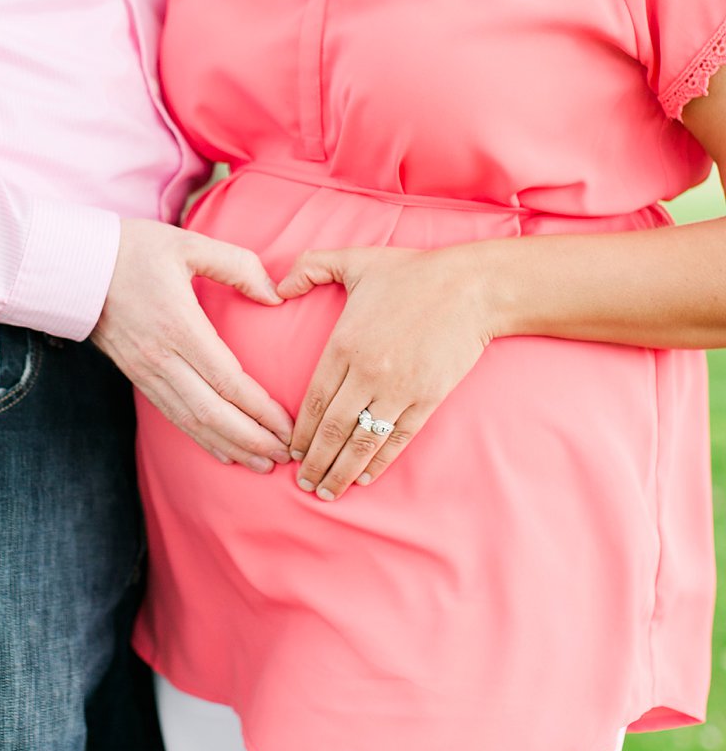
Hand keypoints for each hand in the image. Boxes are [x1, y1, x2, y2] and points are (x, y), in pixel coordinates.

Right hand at [90, 220, 292, 470]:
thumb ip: (237, 265)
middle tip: (286, 455)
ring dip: (229, 445)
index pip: (227, 380)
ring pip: (191, 420)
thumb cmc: (132, 249)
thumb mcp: (188, 244)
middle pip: (212, 411)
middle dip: (252, 439)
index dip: (261, 409)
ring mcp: (144, 369)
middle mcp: (160, 356)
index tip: (289, 426)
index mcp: (178, 325)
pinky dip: (200, 437)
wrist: (72, 263)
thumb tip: (274, 296)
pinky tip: (223, 450)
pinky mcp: (135, 374)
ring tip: (263, 464)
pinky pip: (172, 414)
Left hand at [278, 245, 496, 500]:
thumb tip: (277, 285)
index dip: (300, 431)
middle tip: (301, 483)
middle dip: (315, 460)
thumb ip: (309, 267)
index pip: (314, 400)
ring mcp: (400, 389)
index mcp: (344, 344)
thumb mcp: (354, 260)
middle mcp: (368, 372)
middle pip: (334, 428)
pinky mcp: (428, 398)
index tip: (288, 452)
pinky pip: (399, 438)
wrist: (473, 288)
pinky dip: (379, 461)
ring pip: (363, 440)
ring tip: (326, 491)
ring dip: (342, 470)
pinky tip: (364, 477)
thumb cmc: (412, 272)